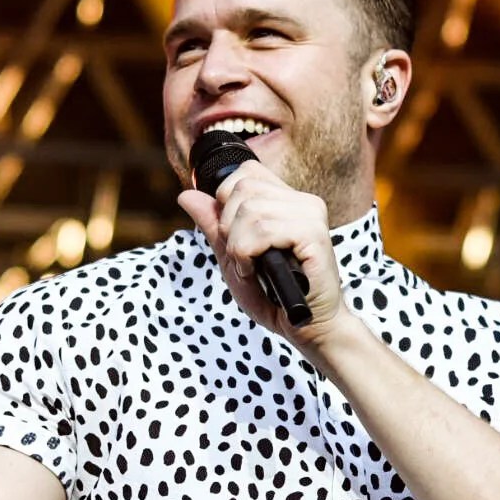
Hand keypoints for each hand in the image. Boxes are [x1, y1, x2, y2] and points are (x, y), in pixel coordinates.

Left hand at [176, 159, 344, 345]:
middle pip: (242, 188)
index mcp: (288, 201)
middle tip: (243, 258)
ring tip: (251, 268)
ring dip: (238, 247)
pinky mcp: (314, 234)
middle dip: (229, 228)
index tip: (233, 236)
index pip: (246, 172)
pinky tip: (258, 271)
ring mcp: (310, 216)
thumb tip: (186, 194)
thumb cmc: (274, 296)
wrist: (305, 327)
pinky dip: (248, 253)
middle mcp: (303, 202)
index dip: (227, 200)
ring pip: (250, 210)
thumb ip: (214, 225)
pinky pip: (263, 230)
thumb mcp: (234, 256)